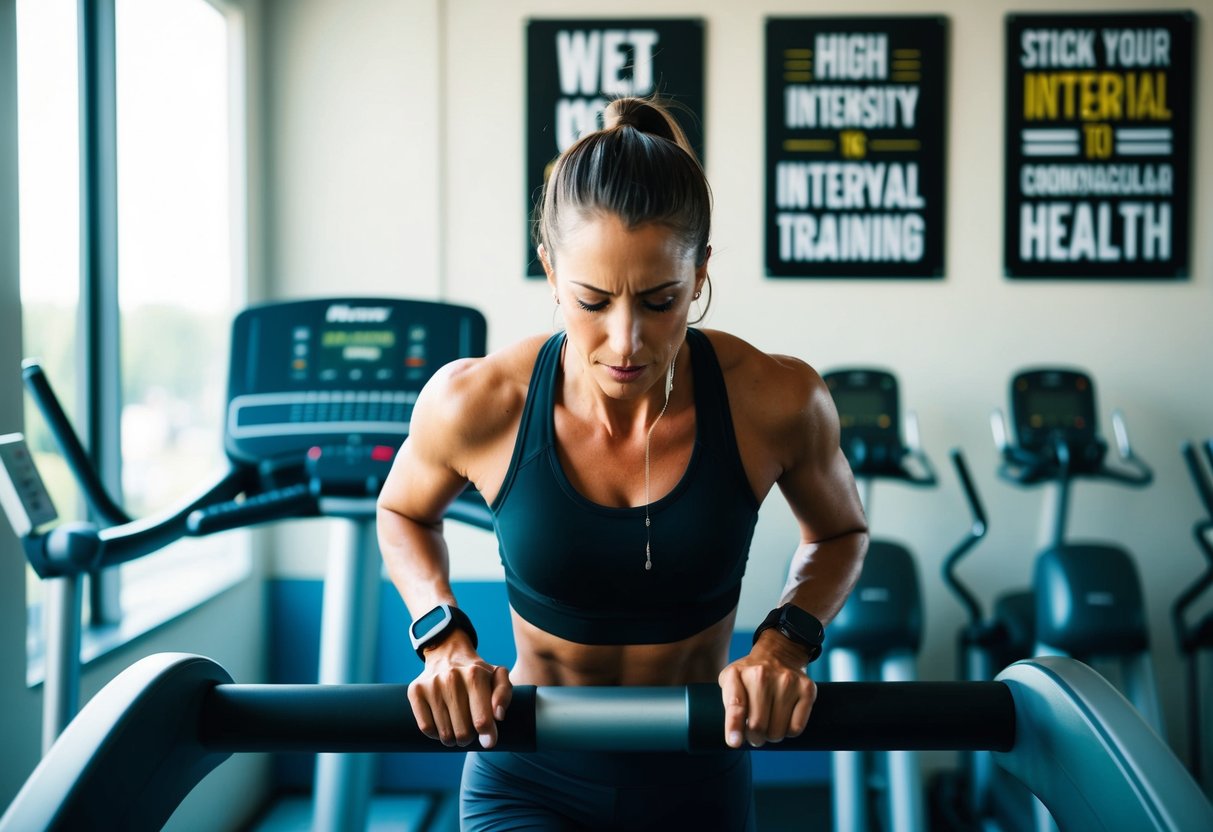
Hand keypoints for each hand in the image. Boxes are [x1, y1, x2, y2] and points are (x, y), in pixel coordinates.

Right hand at [407, 631, 511, 748]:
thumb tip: (498, 715)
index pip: (482, 721)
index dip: (488, 737)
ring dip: (453, 738)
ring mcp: (432, 685)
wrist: (448, 654)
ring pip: (445, 734)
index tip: (488, 741)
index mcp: (475, 675)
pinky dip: (436, 734)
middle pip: (463, 733)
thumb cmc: (477, 673)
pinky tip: (442, 724)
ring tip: (457, 726)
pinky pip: (426, 728)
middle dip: (470, 737)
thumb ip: (504, 694)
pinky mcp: (415, 691)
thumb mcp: (498, 677)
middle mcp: (452, 678)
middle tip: (470, 728)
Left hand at [718, 630, 815, 747]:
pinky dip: (789, 731)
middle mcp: (762, 675)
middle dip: (755, 738)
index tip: (734, 743)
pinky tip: (784, 720)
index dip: (734, 726)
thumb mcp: (731, 682)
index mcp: (737, 674)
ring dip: (772, 736)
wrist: (779, 654)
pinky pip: (796, 728)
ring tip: (770, 724)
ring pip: (778, 731)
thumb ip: (729, 706)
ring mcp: (787, 681)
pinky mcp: (807, 689)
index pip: (735, 705)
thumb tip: (735, 740)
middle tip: (755, 733)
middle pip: (758, 726)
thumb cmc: (750, 676)